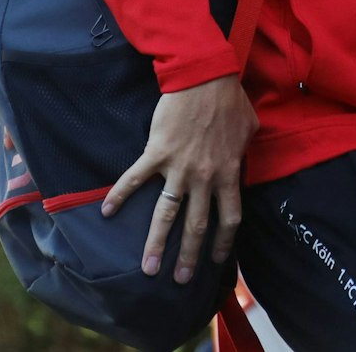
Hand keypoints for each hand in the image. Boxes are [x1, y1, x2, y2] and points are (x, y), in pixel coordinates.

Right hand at [100, 74, 257, 282]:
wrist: (204, 75)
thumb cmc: (229, 98)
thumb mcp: (249, 127)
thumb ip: (244, 151)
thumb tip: (244, 159)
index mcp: (229, 173)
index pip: (229, 218)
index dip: (223, 242)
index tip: (216, 261)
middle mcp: (205, 177)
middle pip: (196, 226)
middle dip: (189, 256)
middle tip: (181, 280)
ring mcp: (179, 168)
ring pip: (166, 215)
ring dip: (155, 244)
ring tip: (148, 269)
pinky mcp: (156, 153)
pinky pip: (134, 179)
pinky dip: (119, 196)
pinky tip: (106, 212)